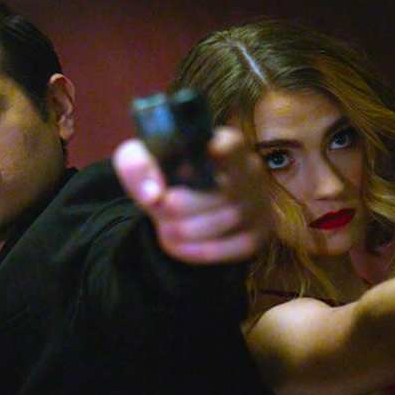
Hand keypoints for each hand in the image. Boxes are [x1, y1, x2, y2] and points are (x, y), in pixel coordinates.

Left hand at [114, 131, 265, 265]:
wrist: (181, 207)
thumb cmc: (165, 174)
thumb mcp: (142, 160)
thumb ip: (137, 166)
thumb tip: (153, 195)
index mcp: (225, 143)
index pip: (231, 145)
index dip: (216, 155)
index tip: (193, 164)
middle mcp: (251, 171)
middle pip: (219, 191)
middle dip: (179, 206)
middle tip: (161, 207)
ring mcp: (258, 205)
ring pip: (221, 223)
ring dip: (183, 230)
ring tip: (165, 227)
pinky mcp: (257, 235)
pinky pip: (227, 249)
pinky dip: (196, 251)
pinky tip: (180, 244)